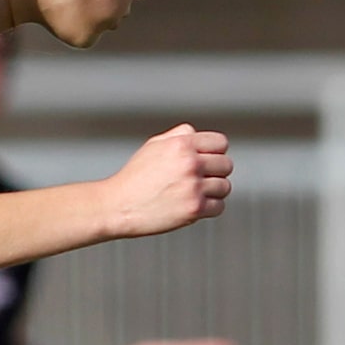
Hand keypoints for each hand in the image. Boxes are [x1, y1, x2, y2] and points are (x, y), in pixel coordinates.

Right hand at [105, 125, 232, 237]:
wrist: (118, 206)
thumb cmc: (134, 177)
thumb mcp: (154, 146)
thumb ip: (179, 136)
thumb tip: (198, 134)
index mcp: (182, 144)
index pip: (221, 143)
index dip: (215, 153)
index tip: (207, 162)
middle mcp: (190, 163)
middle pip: (226, 165)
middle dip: (215, 172)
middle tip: (199, 180)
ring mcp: (193, 187)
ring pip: (225, 187)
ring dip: (213, 192)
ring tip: (194, 194)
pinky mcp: (194, 209)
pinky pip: (219, 207)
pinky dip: (209, 208)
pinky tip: (193, 206)